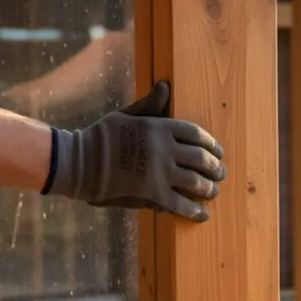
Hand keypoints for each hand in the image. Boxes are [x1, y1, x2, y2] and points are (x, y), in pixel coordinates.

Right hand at [44, 81, 225, 221]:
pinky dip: (194, 211)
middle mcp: (164, 148)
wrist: (79, 163)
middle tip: (221, 174)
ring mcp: (159, 171)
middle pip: (201, 159)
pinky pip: (181, 204)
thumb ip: (151, 104)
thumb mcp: (127, 115)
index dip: (212, 144)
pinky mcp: (152, 193)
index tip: (219, 152)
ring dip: (209, 189)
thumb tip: (166, 85)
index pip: (196, 134)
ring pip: (196, 182)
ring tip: (213, 193)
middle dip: (215, 168)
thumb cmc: (102, 137)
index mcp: (159, 126)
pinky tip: (202, 215)